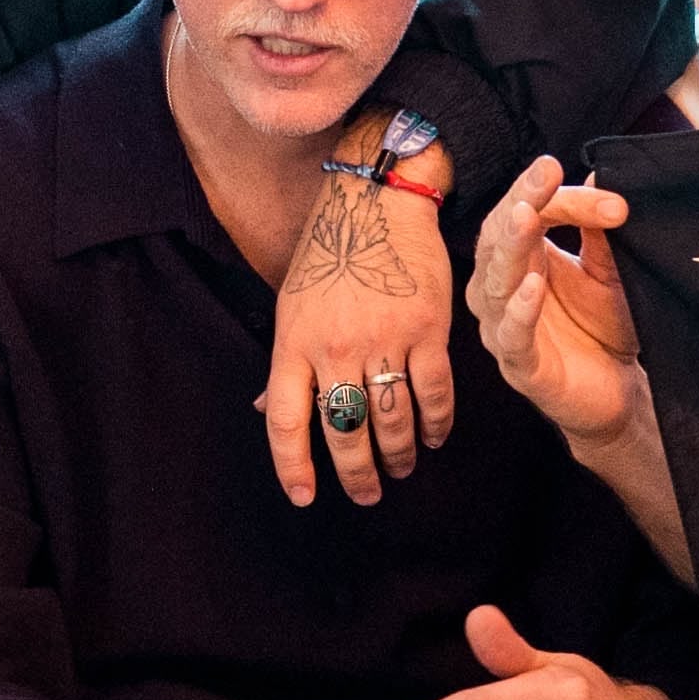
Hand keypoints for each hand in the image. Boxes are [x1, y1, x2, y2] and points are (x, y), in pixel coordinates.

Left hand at [262, 130, 456, 505]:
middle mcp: (336, 348)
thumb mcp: (291, 304)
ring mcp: (383, 340)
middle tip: (366, 493)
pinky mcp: (428, 331)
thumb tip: (262, 409)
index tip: (304, 497)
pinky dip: (436, 424)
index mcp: (294, 343)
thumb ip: (284, 362)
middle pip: (344, 431)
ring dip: (397, 455)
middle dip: (356, 473)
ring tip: (399, 468)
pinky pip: (434, 393)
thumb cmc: (329, 253)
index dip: (292, 466)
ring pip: (392, 421)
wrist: (378, 202)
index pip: (284, 421)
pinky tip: (433, 437)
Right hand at [469, 157, 650, 456]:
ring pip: (496, 283)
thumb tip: (601, 172)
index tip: (592, 185)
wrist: (617, 395)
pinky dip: (521, 310)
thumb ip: (599, 232)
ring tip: (527, 217)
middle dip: (522, 202)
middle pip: (498, 238)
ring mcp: (505, 329)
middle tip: (545, 175)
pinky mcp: (521, 367)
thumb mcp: (607, 271)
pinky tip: (534, 285)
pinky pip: (512, 336)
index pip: (524, 212)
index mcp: (519, 260)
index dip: (555, 196)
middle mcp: (501, 290)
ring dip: (512, 248)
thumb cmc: (603, 329)